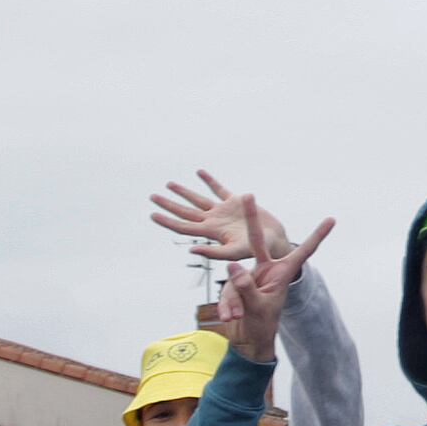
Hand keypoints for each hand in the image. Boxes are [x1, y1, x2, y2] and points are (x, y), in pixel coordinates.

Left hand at [147, 172, 283, 268]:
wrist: (273, 240)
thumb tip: (191, 249)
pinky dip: (209, 180)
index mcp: (210, 232)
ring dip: (183, 192)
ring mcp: (222, 211)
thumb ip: (213, 252)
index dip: (167, 220)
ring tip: (169, 184)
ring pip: (198, 199)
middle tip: (152, 197)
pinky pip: (218, 189)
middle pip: (185, 211)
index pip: (183, 226)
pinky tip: (200, 172)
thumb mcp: (234, 253)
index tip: (153, 214)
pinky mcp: (234, 202)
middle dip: (169, 204)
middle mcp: (213, 221)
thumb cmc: (256, 249)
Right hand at [209, 204, 335, 360]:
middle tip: (247, 195)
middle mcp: (266, 270)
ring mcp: (248, 275)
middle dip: (251, 219)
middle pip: (258, 241)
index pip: (303, 252)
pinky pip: (227, 289)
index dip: (318, 236)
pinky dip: (226, 305)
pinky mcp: (234, 284)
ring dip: (234, 300)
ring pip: (235, 277)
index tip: (332, 219)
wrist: (247, 341)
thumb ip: (246, 288)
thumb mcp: (257, 308)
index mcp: (282, 273)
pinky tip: (229, 317)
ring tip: (237, 316)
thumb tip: (233, 267)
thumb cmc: (261, 326)